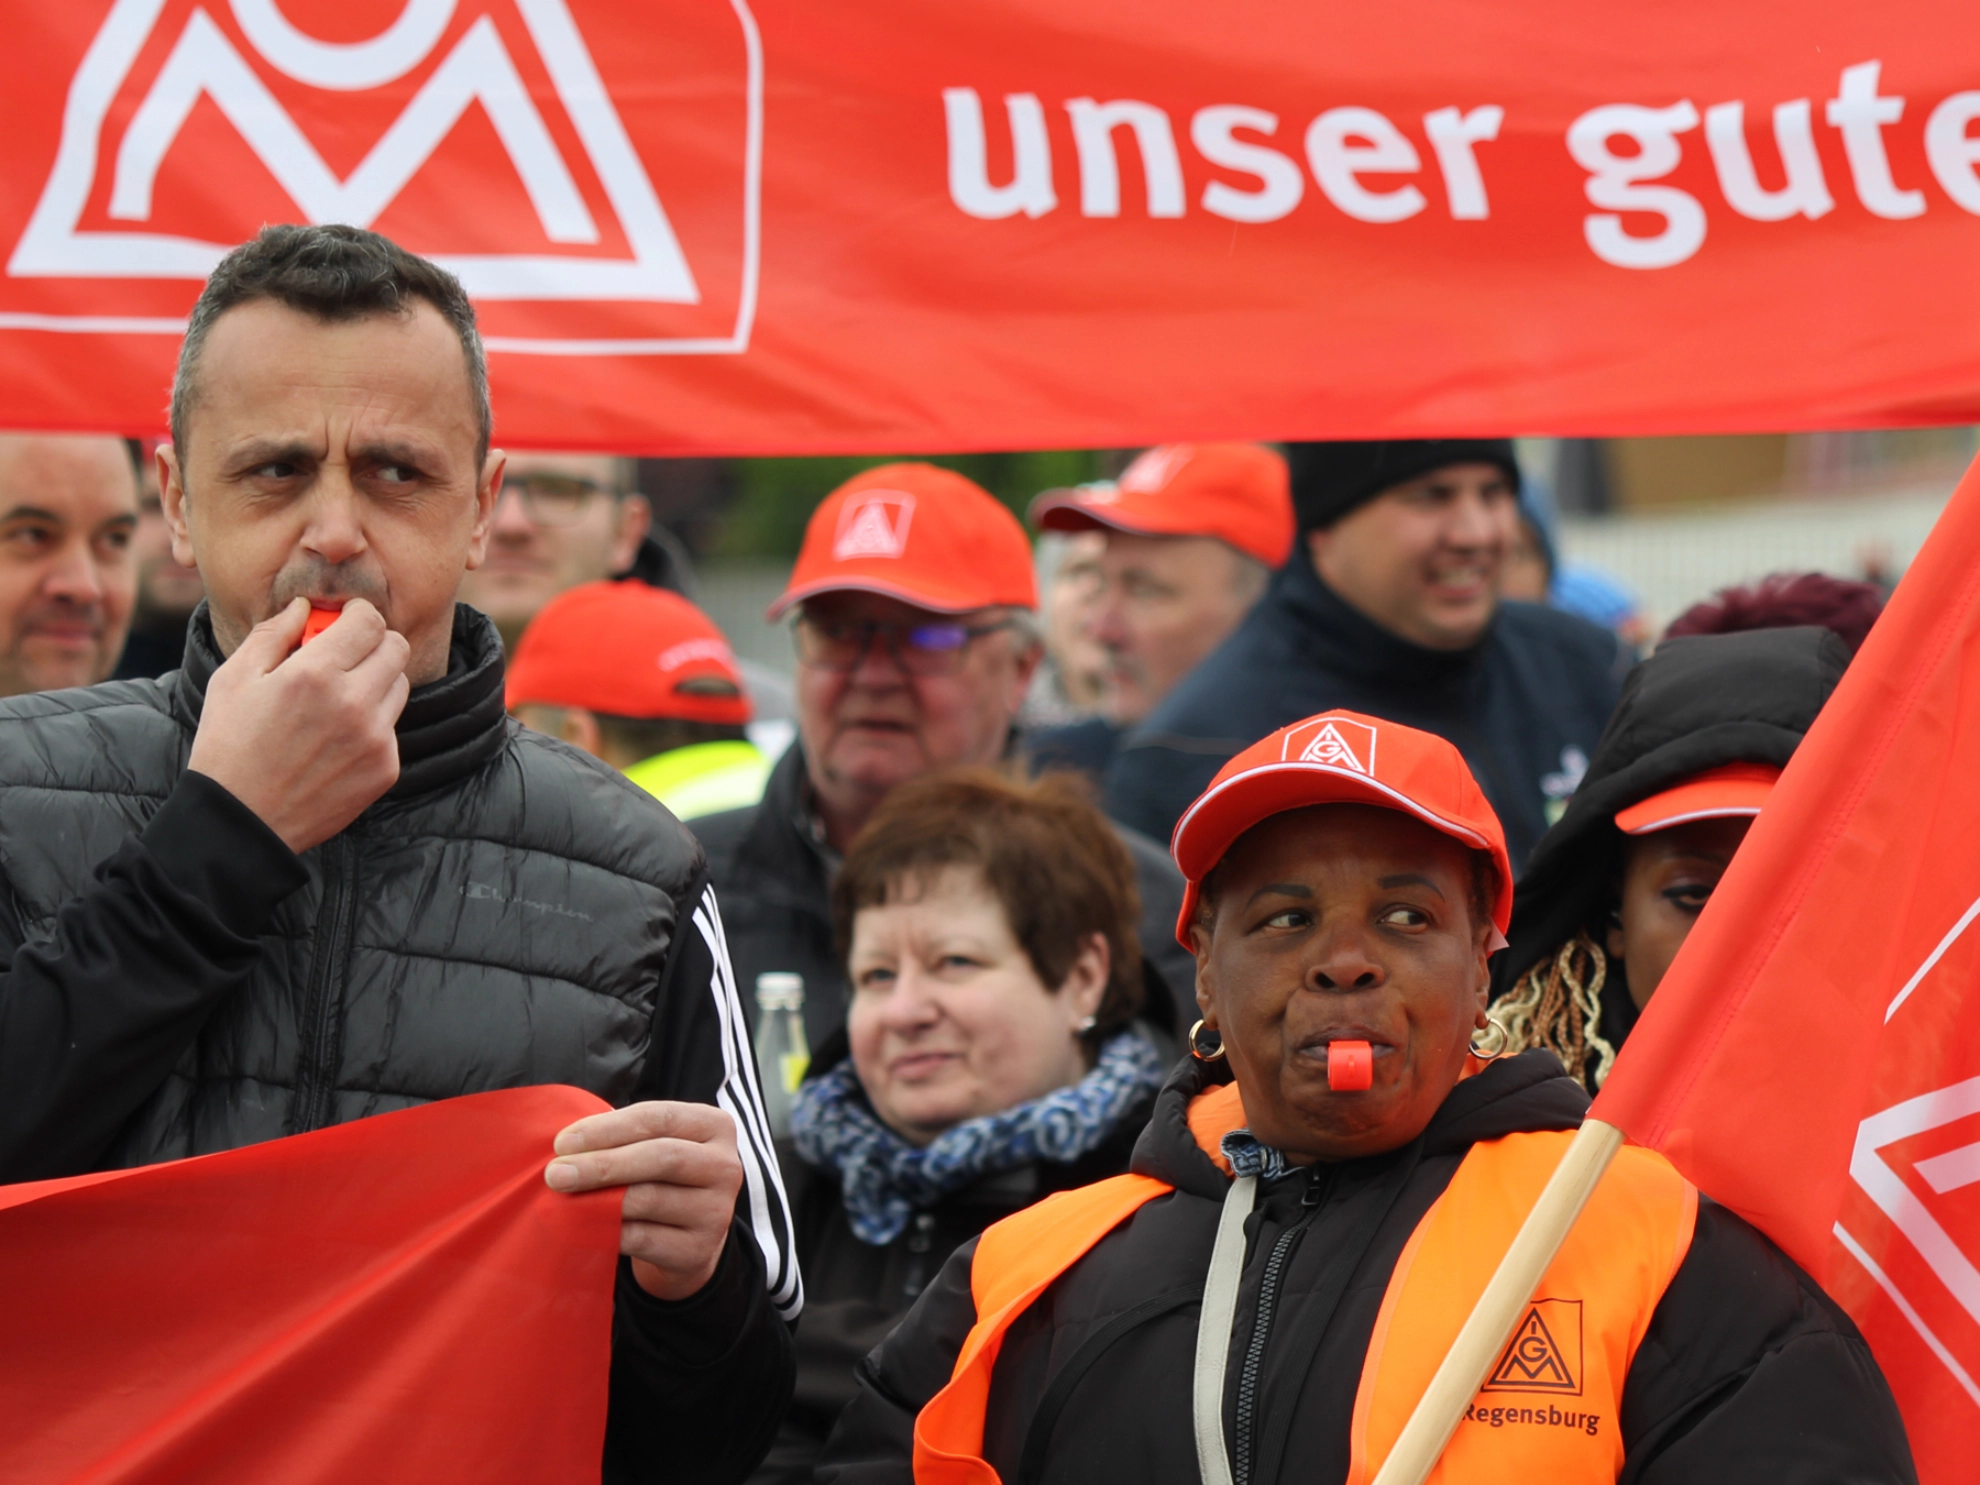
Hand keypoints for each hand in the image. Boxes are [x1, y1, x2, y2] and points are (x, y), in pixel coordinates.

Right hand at [186, 598, 410, 853]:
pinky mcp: (385, 768)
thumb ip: (273, 634)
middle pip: (395, 648)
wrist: (241, 823)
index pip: (369, 621)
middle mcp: (354, 703)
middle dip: (372, 642)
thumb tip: (304, 607)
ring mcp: (375, 738)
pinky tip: (335, 739)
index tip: (344, 620)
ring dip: (375, 681)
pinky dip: (372, 723)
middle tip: (344, 655)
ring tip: (336, 699)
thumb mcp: (233, 680)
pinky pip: (392, 728)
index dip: (358, 613)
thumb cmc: (228, 747)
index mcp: (315, 674)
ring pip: (399, 686)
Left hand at [544, 1101, 741, 1300]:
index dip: (608, 1128)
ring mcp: (716, 1211)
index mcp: (714, 1126)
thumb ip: (622, 1140)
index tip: (563, 1143)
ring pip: (649, 1199)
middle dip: (602, 1164)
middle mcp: (724, 1165)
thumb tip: (566, 1148)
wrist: (689, 1240)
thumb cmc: (660, 1178)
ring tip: (563, 1200)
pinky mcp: (698, 1250)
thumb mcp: (653, 1146)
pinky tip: (582, 1226)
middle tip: (555, 1174)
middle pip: (660, 1158)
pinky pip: (642, 1239)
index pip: (659, 1118)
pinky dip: (607, 1232)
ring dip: (598, 1199)